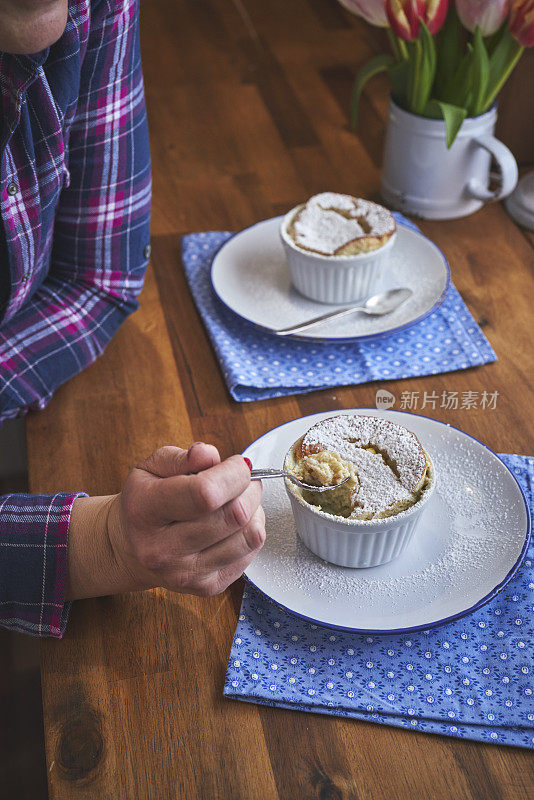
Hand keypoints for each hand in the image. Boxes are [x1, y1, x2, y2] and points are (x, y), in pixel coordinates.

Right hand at [107, 443, 264, 596]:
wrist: (128, 549)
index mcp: (145, 511)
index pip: (205, 494)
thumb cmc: (144, 502)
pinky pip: (250, 555)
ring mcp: (185, 574)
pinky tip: (233, 525)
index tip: (237, 464)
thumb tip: (209, 455)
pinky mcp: (205, 588)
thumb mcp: (150, 468)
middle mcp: (162, 549)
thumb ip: (181, 457)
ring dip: (254, 511)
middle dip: (248, 489)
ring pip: (249, 536)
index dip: (234, 474)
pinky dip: (251, 533)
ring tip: (238, 501)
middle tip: (242, 481)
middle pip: (234, 515)